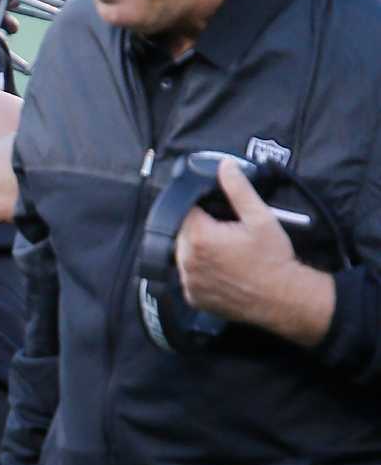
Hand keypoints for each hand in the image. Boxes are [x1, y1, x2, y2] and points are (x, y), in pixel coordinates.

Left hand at [176, 158, 334, 345]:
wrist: (282, 298)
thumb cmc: (273, 258)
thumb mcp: (260, 217)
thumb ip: (238, 189)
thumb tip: (224, 165)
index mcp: (199, 237)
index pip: (186, 210)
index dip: (202, 207)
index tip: (218, 211)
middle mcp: (187, 262)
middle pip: (183, 233)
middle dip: (200, 228)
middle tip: (227, 232)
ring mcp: (188, 283)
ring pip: (184, 256)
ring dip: (198, 250)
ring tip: (225, 252)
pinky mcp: (193, 298)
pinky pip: (189, 277)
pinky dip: (199, 271)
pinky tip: (221, 269)